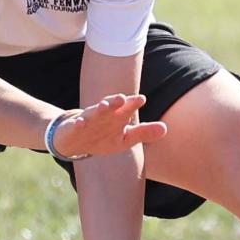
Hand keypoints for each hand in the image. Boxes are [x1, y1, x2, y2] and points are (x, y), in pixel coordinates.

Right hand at [52, 94, 166, 159]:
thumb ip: (144, 132)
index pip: (126, 108)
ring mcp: (88, 120)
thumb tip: (165, 128)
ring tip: (104, 106)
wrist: (74, 140)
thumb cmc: (103, 137)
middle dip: (115, 102)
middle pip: (110, 107)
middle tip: (123, 98)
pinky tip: (80, 122)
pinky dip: (78, 124)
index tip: (141, 99)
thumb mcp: (125, 138)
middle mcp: (103, 115)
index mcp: (116, 117)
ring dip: (99, 109)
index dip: (132, 104)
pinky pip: (76, 125)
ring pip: (94, 113)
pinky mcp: (73, 128)